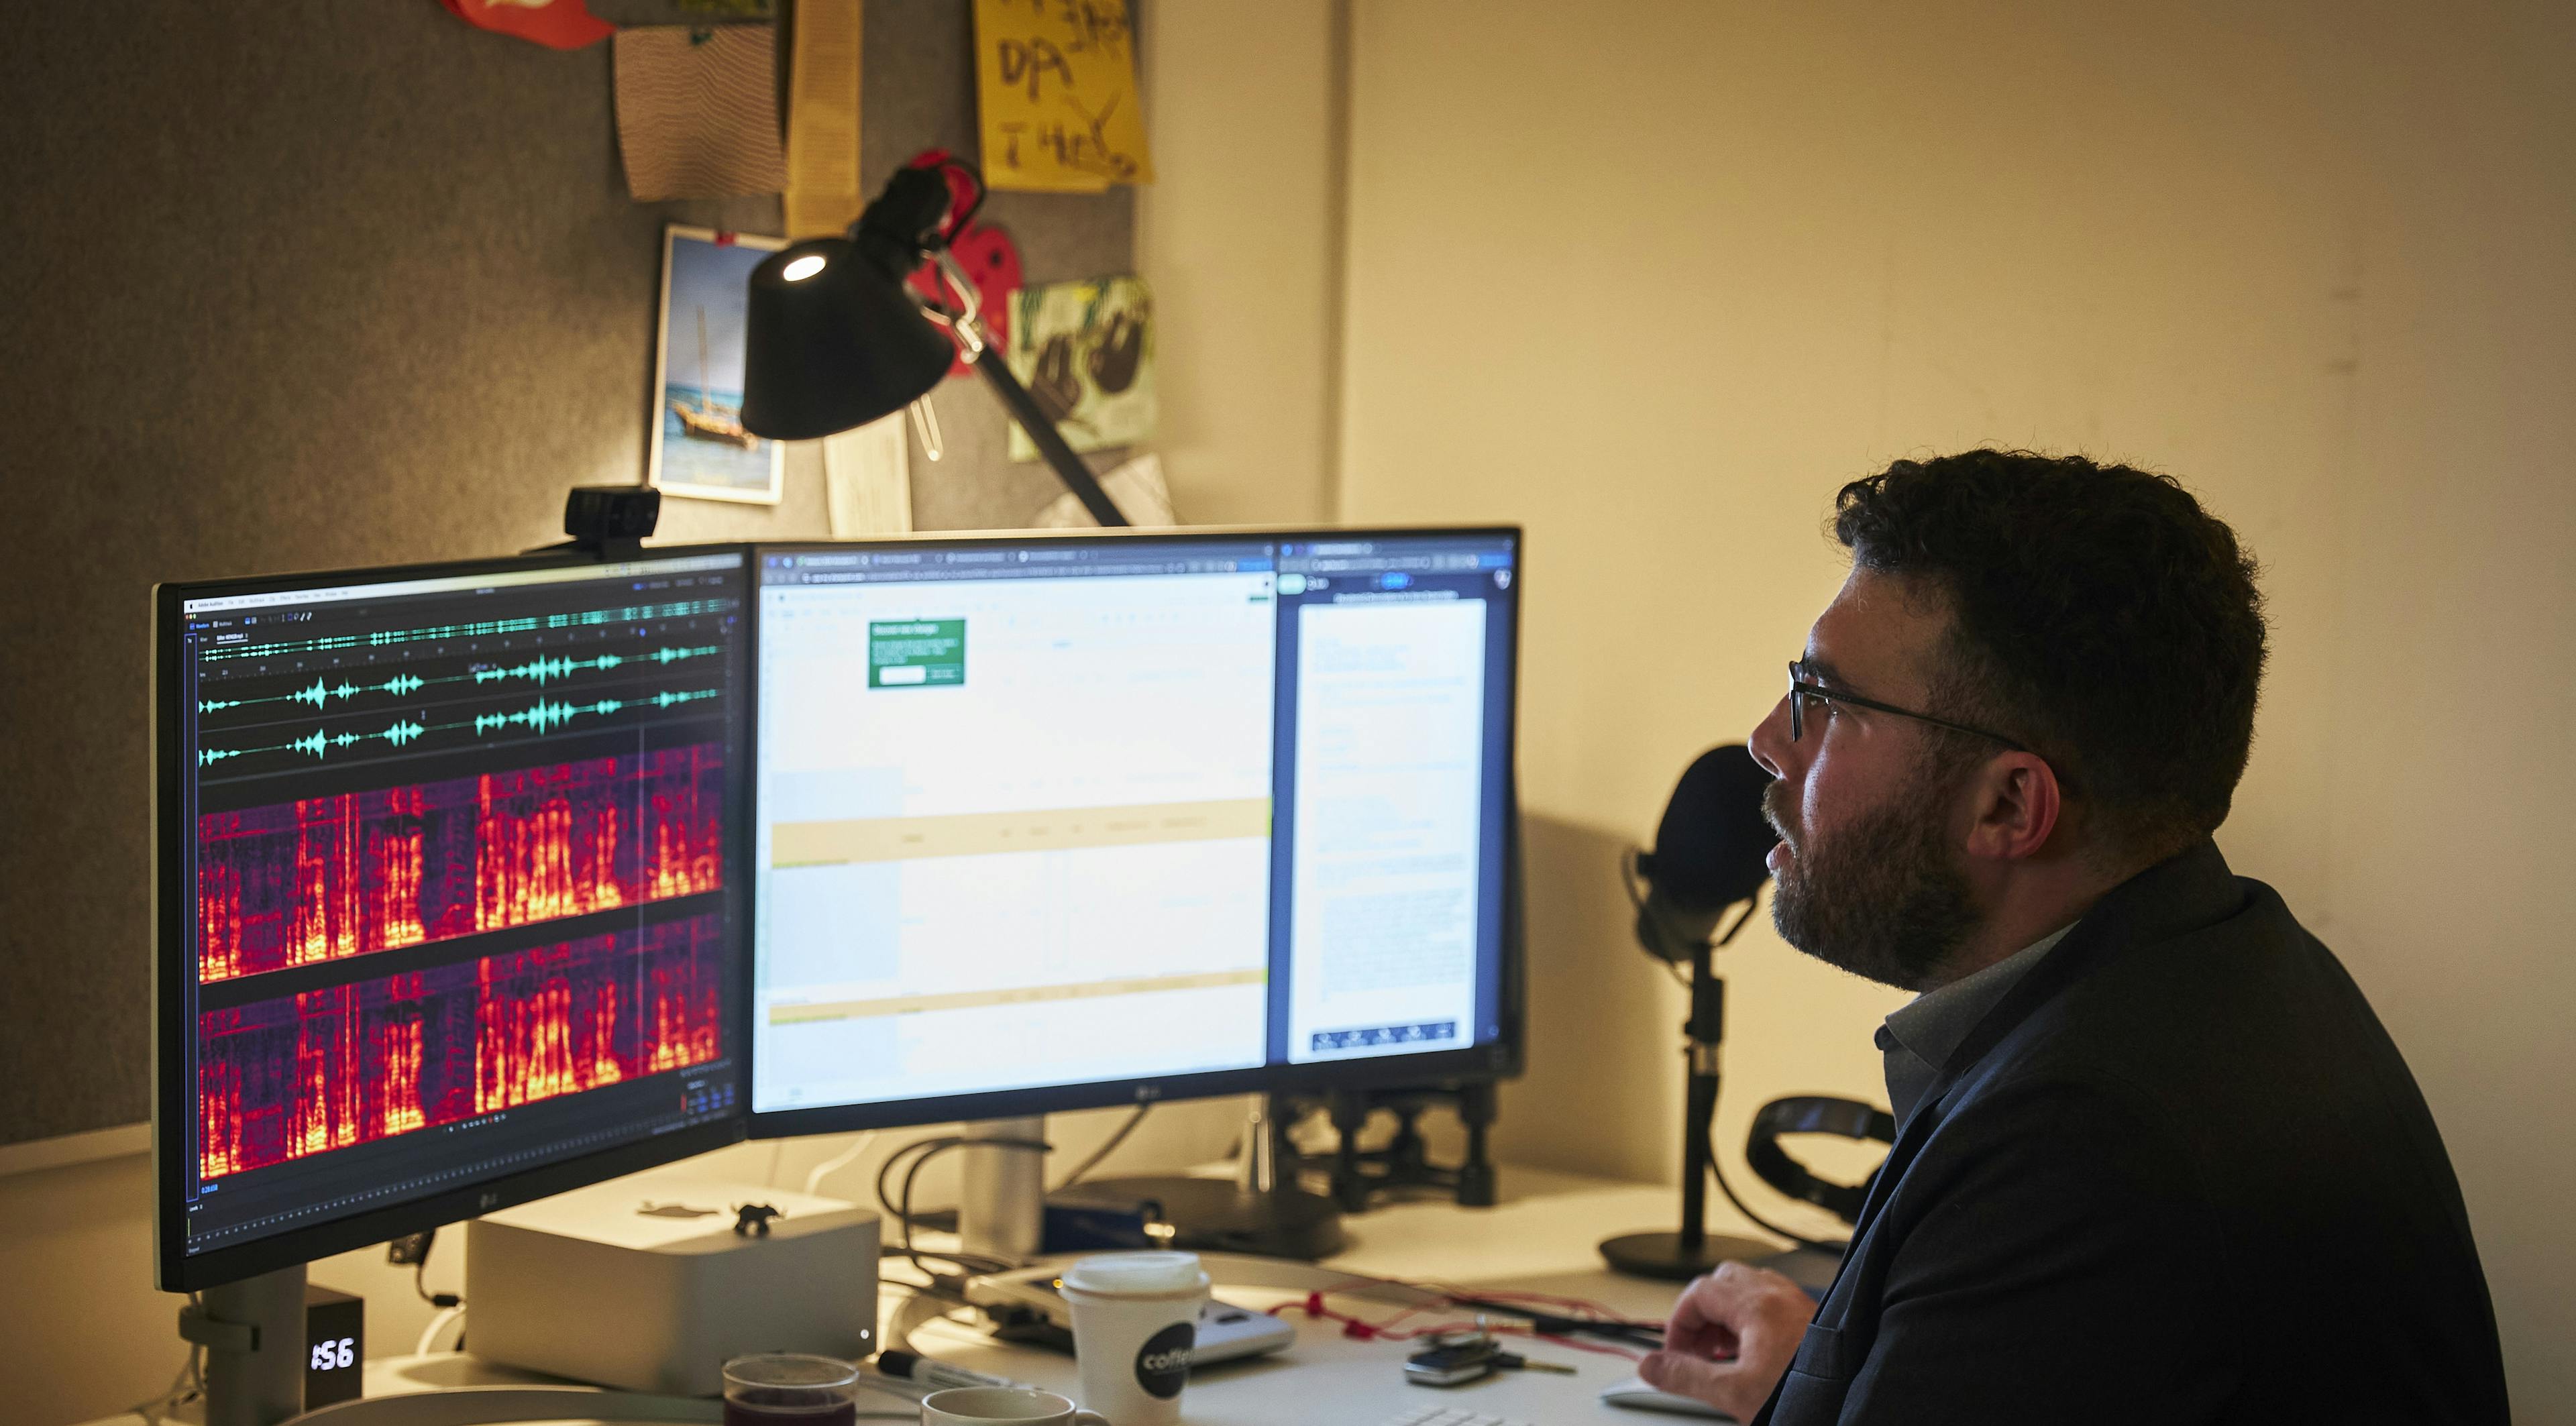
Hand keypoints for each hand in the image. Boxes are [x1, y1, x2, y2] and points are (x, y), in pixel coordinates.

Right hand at [1638, 1261, 1814, 1420]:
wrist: (1852, 1401)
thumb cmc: (1805, 1396)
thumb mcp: (1734, 1393)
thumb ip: (1686, 1377)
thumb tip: (1650, 1367)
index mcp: (1756, 1305)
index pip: (1698, 1293)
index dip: (1678, 1323)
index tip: (1674, 1353)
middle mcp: (1778, 1296)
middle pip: (1722, 1282)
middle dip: (1702, 1313)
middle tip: (1696, 1349)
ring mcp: (1798, 1304)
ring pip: (1749, 1289)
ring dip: (1727, 1315)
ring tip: (1722, 1353)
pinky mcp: (1812, 1319)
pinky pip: (1772, 1303)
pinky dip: (1752, 1320)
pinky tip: (1754, 1353)